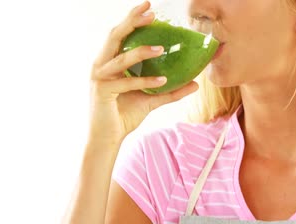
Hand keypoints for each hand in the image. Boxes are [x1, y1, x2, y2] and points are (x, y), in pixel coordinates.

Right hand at [88, 1, 199, 143]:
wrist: (107, 139)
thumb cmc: (124, 115)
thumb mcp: (151, 99)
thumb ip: (171, 90)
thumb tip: (195, 83)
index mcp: (110, 61)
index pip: (121, 34)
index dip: (133, 19)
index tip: (149, 7)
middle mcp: (102, 65)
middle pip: (115, 36)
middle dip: (132, 22)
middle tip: (151, 12)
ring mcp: (100, 78)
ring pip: (121, 58)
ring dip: (141, 51)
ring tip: (161, 48)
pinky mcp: (102, 92)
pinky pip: (127, 83)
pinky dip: (145, 80)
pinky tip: (163, 79)